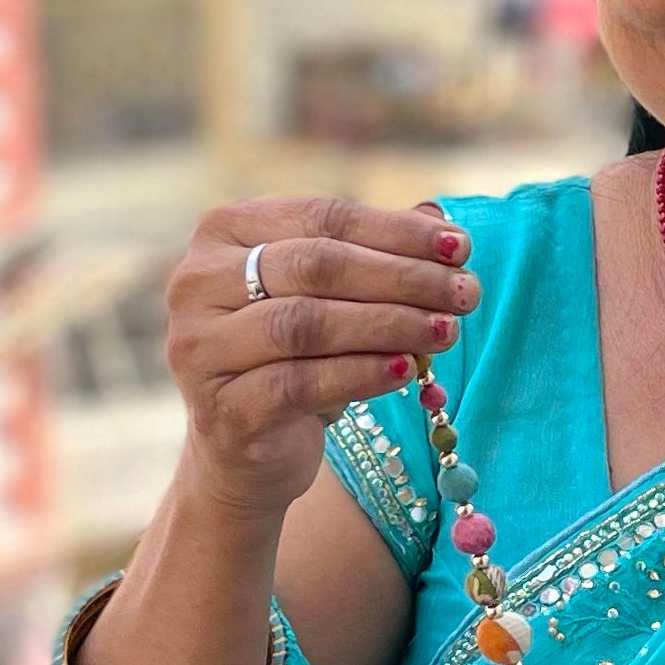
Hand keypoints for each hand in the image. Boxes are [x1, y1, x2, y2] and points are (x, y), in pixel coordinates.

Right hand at [164, 196, 477, 519]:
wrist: (245, 449)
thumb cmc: (297, 357)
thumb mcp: (335, 298)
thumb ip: (377, 255)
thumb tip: (442, 224)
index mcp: (224, 232)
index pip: (321, 216)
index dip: (396, 230)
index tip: (461, 246)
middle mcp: (198, 283)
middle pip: (315, 266)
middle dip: (402, 277)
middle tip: (466, 293)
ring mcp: (200, 347)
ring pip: (306, 324)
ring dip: (389, 324)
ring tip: (446, 330)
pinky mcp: (221, 408)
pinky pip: (299, 384)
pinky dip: (360, 374)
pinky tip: (406, 370)